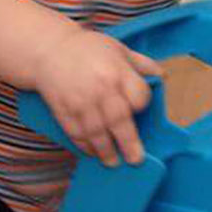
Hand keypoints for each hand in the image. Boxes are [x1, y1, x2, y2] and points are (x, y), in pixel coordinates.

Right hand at [34, 28, 162, 166]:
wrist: (48, 49)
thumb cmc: (88, 48)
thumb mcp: (118, 48)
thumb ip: (141, 64)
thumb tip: (163, 77)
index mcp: (117, 71)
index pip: (138, 97)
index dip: (141, 105)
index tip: (138, 109)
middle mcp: (100, 88)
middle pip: (119, 121)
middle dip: (128, 143)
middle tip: (135, 159)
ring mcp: (80, 101)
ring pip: (96, 132)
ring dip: (106, 151)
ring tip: (113, 162)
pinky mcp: (62, 110)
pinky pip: (76, 133)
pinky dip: (84, 146)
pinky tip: (92, 152)